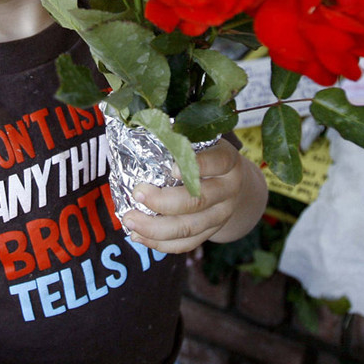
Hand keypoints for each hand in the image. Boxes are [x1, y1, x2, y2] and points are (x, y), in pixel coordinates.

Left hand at [121, 139, 267, 253]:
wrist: (235, 184)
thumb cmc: (207, 155)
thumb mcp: (203, 142)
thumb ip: (177, 137)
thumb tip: (133, 119)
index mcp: (227, 161)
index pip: (218, 161)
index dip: (197, 165)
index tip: (171, 167)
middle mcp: (228, 189)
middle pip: (199, 200)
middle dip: (164, 201)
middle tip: (137, 194)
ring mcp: (222, 214)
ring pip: (190, 228)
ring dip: (156, 228)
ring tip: (129, 220)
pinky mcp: (211, 232)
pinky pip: (187, 244)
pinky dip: (160, 244)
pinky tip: (138, 236)